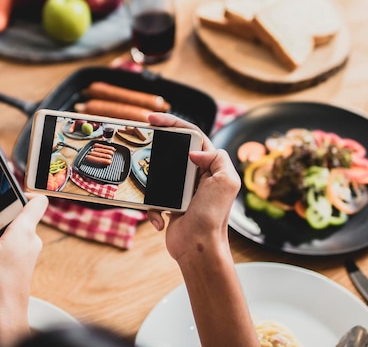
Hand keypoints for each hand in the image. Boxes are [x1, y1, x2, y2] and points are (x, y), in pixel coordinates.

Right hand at [0, 194, 48, 346]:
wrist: (4, 311)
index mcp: (26, 230)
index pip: (38, 202)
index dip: (27, 193)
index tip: (12, 193)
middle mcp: (31, 239)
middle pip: (17, 218)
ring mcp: (29, 252)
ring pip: (10, 234)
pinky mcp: (23, 263)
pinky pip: (10, 247)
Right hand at [146, 113, 240, 260]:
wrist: (199, 249)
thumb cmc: (213, 217)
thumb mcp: (226, 182)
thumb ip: (216, 158)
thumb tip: (194, 152)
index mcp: (211, 165)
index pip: (192, 135)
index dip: (173, 123)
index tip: (153, 119)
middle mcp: (197, 175)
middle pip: (172, 151)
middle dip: (156, 150)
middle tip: (140, 144)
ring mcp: (182, 190)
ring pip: (158, 174)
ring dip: (151, 184)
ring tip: (150, 191)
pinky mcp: (169, 204)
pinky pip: (154, 198)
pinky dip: (153, 209)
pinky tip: (161, 220)